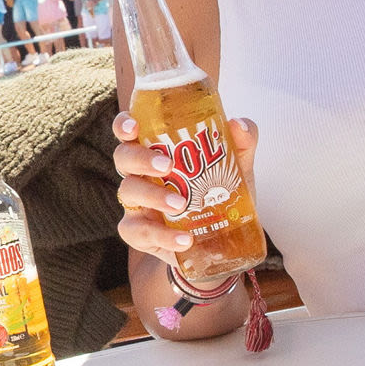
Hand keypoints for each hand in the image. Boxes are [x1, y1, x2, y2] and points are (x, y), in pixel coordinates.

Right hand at [108, 112, 256, 271]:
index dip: (124, 124)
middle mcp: (140, 173)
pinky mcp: (138, 232)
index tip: (134, 127)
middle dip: (140, 159)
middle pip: (123, 157)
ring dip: (153, 196)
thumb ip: (241, 144)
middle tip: (167, 166)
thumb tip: (238, 125)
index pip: (130, 130)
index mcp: (156, 150)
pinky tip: (184, 239)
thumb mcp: (235, 168)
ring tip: (181, 205)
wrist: (222, 241)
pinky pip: (139, 232)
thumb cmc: (217, 194)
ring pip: (128, 192)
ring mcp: (136, 204)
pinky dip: (162, 236)